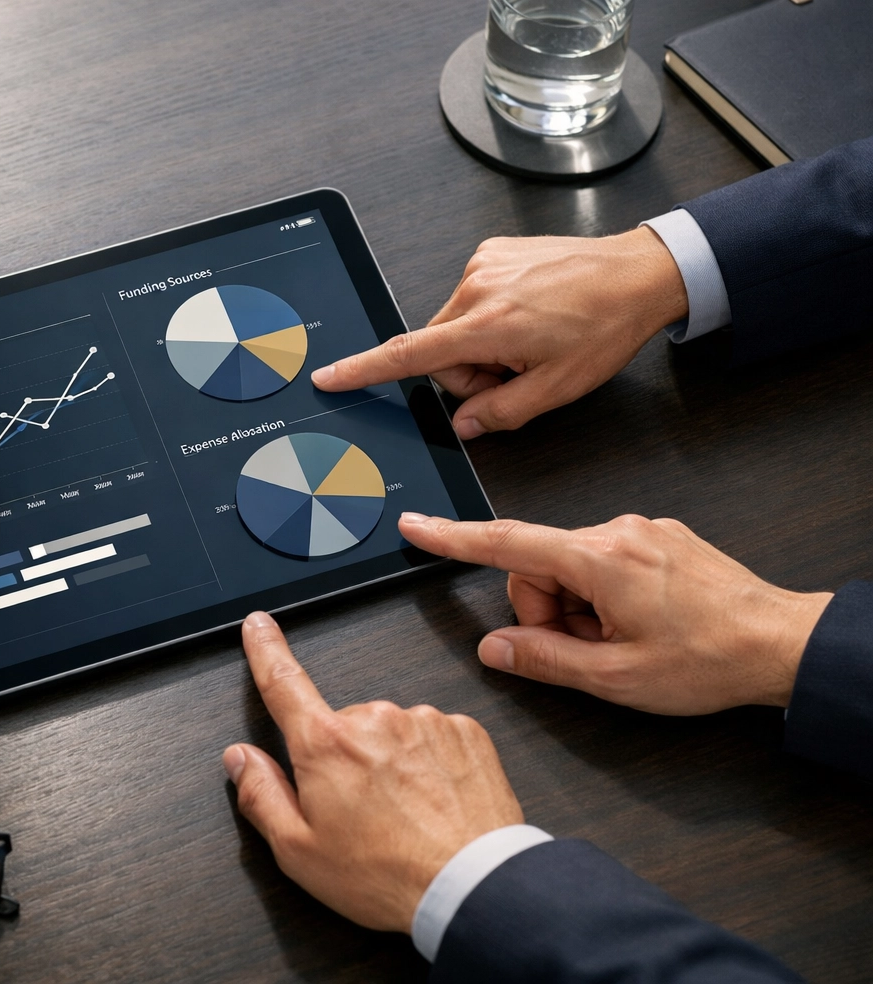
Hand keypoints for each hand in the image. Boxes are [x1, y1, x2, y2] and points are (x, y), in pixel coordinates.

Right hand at [223, 611, 523, 933]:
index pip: (283, 682)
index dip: (265, 650)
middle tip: (361, 814)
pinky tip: (433, 805)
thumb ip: (260, 795)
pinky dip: (429, 767)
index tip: (259, 626)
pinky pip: (432, 740)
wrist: (475, 888)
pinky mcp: (464, 732)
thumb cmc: (389, 876)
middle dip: (344, 760)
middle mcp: (374, 720)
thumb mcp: (299, 851)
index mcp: (326, 745)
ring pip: (389, 734)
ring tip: (405, 819)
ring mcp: (423, 721)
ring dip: (390, 764)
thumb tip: (240, 759)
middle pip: (342, 726)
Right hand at [309, 228, 688, 438]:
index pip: (408, 355)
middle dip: (469, 372)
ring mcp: (482, 266)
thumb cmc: (606, 324)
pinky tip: (531, 315)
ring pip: (455, 327)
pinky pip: (472, 298)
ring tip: (531, 341)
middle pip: (438, 351)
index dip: (363, 369)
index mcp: (487, 326)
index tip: (330, 376)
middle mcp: (476, 290)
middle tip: (516, 374)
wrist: (638, 273)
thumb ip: (500, 412)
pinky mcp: (492, 254)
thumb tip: (464, 423)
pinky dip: (493, 316)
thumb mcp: (557, 388)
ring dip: (482, 344)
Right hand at [398, 512, 833, 712]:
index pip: (504, 543)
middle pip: (540, 566)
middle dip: (548, 610)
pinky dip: (608, 595)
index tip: (418, 527)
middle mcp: (618, 532)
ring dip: (581, 607)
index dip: (453, 538)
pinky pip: (607, 562)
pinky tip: (643, 624)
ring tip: (623, 641)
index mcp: (598, 559)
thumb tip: (496, 648)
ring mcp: (643, 532)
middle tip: (588, 649)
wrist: (785, 644)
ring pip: (573, 567)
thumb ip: (542, 659)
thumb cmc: (712, 660)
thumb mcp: (614, 678)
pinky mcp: (661, 539)